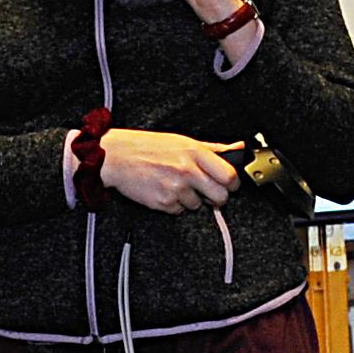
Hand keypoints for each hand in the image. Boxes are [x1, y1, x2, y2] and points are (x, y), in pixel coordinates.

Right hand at [99, 128, 239, 211]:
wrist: (116, 156)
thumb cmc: (148, 147)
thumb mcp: (182, 141)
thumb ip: (213, 148)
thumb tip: (238, 148)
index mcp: (195, 152)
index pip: (229, 176)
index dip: (232, 184)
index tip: (228, 185)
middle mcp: (188, 170)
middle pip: (220, 197)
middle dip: (216, 198)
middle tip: (206, 192)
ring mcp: (176, 188)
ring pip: (198, 206)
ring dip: (190, 200)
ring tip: (175, 184)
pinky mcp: (164, 202)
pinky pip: (179, 211)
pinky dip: (174, 204)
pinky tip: (163, 190)